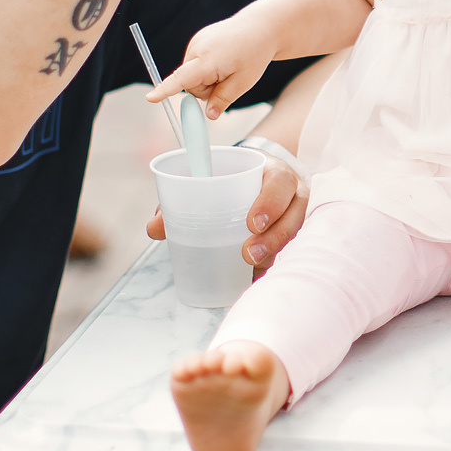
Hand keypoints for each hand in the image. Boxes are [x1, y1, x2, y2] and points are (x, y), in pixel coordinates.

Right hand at [144, 14, 276, 117]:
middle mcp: (197, 48)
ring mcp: (195, 42)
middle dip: (207, 89)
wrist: (260, 26)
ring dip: (207, 78)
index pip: (181, 78)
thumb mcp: (243, 82)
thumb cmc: (254, 53)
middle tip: (229, 79)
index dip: (165, 90)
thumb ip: (223, 99)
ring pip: (192, 76)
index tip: (151, 98)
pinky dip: (207, 67)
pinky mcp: (197, 40)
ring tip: (228, 65)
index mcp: (208, 59)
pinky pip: (195, 65)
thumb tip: (209, 115)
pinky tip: (223, 58)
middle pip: (190, 85)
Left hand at [146, 157, 307, 274]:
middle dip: (273, 238)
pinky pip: (290, 252)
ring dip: (273, 254)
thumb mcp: (215, 178)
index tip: (250, 224)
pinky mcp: (292, 236)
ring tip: (251, 269)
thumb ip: (184, 198)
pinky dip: (273, 266)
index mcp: (273, 172)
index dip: (270, 203)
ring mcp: (296, 217)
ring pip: (293, 237)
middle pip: (294, 216)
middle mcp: (292, 194)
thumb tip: (154, 228)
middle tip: (248, 255)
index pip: (280, 184)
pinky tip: (256, 278)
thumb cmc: (234, 178)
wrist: (260, 176)